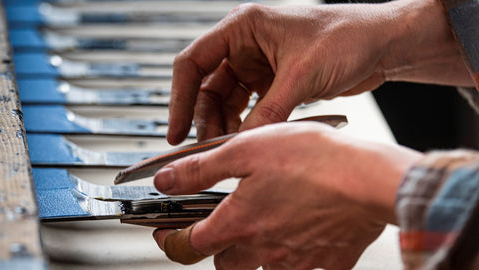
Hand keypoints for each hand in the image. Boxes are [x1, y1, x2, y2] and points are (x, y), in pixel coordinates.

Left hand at [153, 122, 422, 268]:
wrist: (370, 179)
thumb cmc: (314, 160)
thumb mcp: (245, 150)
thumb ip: (200, 169)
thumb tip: (165, 181)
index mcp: (239, 222)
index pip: (187, 245)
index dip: (169, 240)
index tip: (165, 233)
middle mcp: (264, 249)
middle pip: (223, 265)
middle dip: (216, 248)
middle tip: (222, 226)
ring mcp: (296, 260)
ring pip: (261, 268)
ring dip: (255, 252)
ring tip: (266, 222)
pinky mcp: (328, 262)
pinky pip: (303, 267)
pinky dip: (296, 253)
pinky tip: (304, 227)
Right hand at [167, 0, 469, 144]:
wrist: (381, 45)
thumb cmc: (348, 36)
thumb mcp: (301, 76)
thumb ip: (268, 111)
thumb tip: (243, 142)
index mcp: (244, 27)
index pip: (193, 62)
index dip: (180, 98)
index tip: (176, 128)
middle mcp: (246, 45)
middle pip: (207, 86)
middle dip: (205, 118)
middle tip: (207, 147)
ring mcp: (258, 64)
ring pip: (226, 100)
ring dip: (224, 124)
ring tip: (227, 147)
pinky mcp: (272, 82)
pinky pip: (247, 107)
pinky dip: (244, 125)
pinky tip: (246, 139)